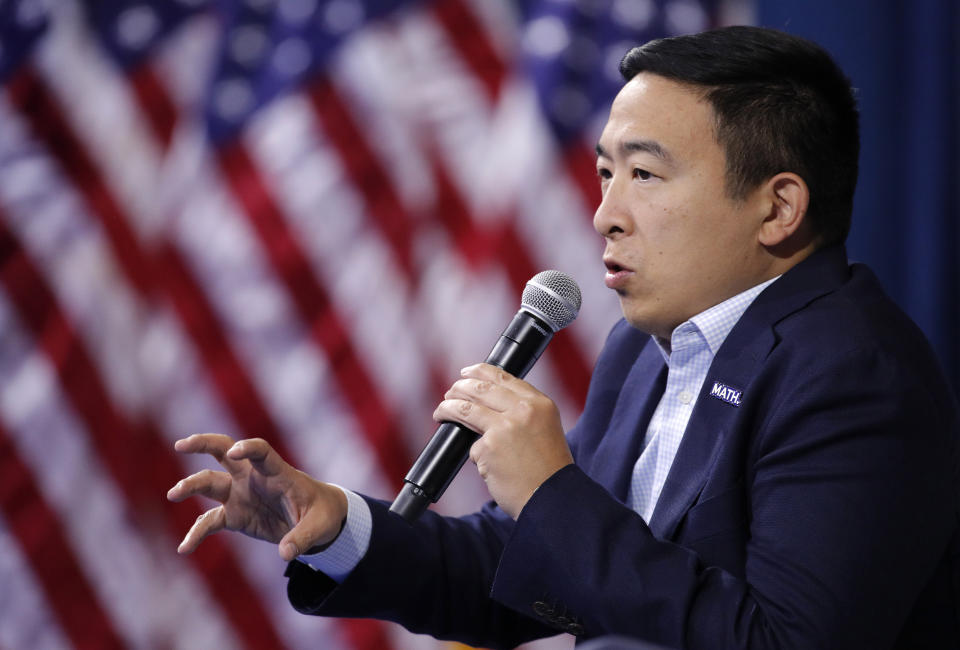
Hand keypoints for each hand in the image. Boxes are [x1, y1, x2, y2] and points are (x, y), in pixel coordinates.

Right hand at [166, 434, 346, 561]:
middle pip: (223, 452)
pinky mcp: (234, 515)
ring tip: (173, 495)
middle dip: (203, 444)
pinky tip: (184, 549)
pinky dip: (196, 534)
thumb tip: (287, 553)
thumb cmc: (322, 514)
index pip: (261, 452)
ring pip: (209, 483)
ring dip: (190, 486)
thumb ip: (303, 537)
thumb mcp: (320, 525)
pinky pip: (209, 522)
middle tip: (181, 445)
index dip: (248, 448)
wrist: (316, 522)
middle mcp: (253, 477)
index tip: (234, 450)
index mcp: (277, 472)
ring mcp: (240, 494)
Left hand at [433, 363, 572, 518]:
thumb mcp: (545, 428)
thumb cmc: (548, 469)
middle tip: (449, 394)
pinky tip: (487, 467)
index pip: (503, 377)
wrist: (552, 498)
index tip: (466, 373)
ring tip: (440, 412)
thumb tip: (486, 402)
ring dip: (447, 408)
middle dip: (458, 389)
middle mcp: (522, 411)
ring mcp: (504, 428)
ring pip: (465, 409)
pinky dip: (477, 457)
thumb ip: (522, 412)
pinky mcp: (488, 448)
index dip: (480, 371)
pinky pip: (473, 448)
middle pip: (479, 389)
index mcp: (539, 403)